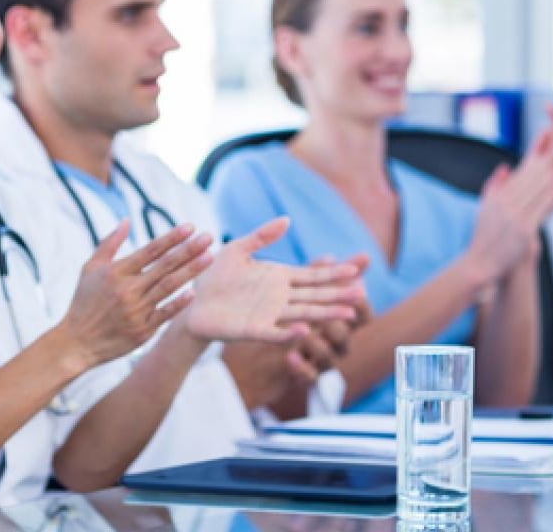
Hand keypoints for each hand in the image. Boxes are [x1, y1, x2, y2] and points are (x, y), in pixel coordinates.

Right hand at [58, 221, 212, 369]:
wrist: (76, 342)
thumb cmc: (84, 301)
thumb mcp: (90, 268)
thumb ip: (109, 243)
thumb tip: (127, 220)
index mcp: (117, 272)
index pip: (150, 250)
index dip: (172, 238)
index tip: (191, 227)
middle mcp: (128, 290)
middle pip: (165, 266)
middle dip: (189, 250)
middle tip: (209, 237)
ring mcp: (136, 311)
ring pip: (169, 286)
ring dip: (191, 271)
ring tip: (209, 257)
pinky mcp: (142, 330)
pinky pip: (165, 313)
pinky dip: (179, 303)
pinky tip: (193, 292)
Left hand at [185, 218, 366, 343]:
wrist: (190, 301)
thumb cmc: (213, 276)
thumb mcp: (238, 250)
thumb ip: (262, 236)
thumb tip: (287, 219)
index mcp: (278, 277)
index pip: (312, 275)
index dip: (333, 273)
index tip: (357, 269)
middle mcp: (279, 297)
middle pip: (315, 296)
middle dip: (338, 294)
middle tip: (362, 294)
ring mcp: (268, 315)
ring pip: (303, 315)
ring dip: (325, 314)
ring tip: (348, 314)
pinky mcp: (253, 330)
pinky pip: (275, 333)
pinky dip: (290, 334)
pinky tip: (305, 331)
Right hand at [469, 150, 552, 286]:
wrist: (480, 262)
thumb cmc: (484, 237)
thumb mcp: (484, 208)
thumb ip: (494, 186)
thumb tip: (506, 167)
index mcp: (497, 198)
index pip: (520, 175)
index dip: (535, 159)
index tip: (547, 147)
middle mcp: (505, 204)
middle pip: (530, 179)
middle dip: (547, 162)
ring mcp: (515, 216)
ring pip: (538, 190)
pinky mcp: (525, 230)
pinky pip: (542, 208)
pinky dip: (552, 195)